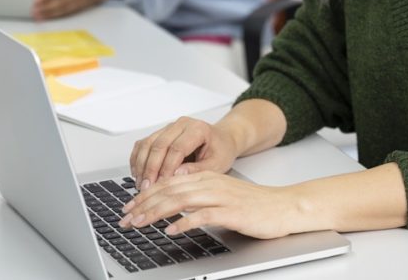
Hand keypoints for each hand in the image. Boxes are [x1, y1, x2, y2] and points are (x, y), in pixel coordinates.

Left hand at [31, 0, 110, 19]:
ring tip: (38, 16)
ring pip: (63, 9)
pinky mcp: (80, 8)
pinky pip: (67, 13)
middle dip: (46, 7)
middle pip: (60, 1)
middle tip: (34, 11)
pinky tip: (47, 17)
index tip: (35, 1)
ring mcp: (79, 1)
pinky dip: (56, 16)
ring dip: (49, 14)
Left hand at [119, 172, 306, 239]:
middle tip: (125, 218)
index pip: (167, 183)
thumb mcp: (219, 195)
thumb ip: (196, 198)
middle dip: (142, 204)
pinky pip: (201, 216)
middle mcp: (209, 183)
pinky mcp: (229, 211)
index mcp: (205, 177)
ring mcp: (219, 196)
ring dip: (155, 213)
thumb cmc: (252, 204)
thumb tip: (170, 207)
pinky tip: (170, 230)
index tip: (128, 207)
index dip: (145, 194)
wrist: (282, 206)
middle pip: (168, 190)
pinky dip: (182, 223)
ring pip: (179, 200)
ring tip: (139, 223)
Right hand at [129, 117, 238, 189]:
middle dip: (151, 168)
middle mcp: (181, 125)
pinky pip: (143, 143)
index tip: (162, 184)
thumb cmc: (221, 150)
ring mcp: (169, 127)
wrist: (222, 140)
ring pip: (148, 143)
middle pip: (159, 144)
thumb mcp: (217, 164)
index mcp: (197, 129)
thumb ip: (198, 170)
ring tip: (141, 184)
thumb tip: (177, 175)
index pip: (177, 148)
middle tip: (147, 188)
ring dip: (141, 165)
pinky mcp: (161, 133)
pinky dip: (138, 158)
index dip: (167, 168)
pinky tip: (137, 173)